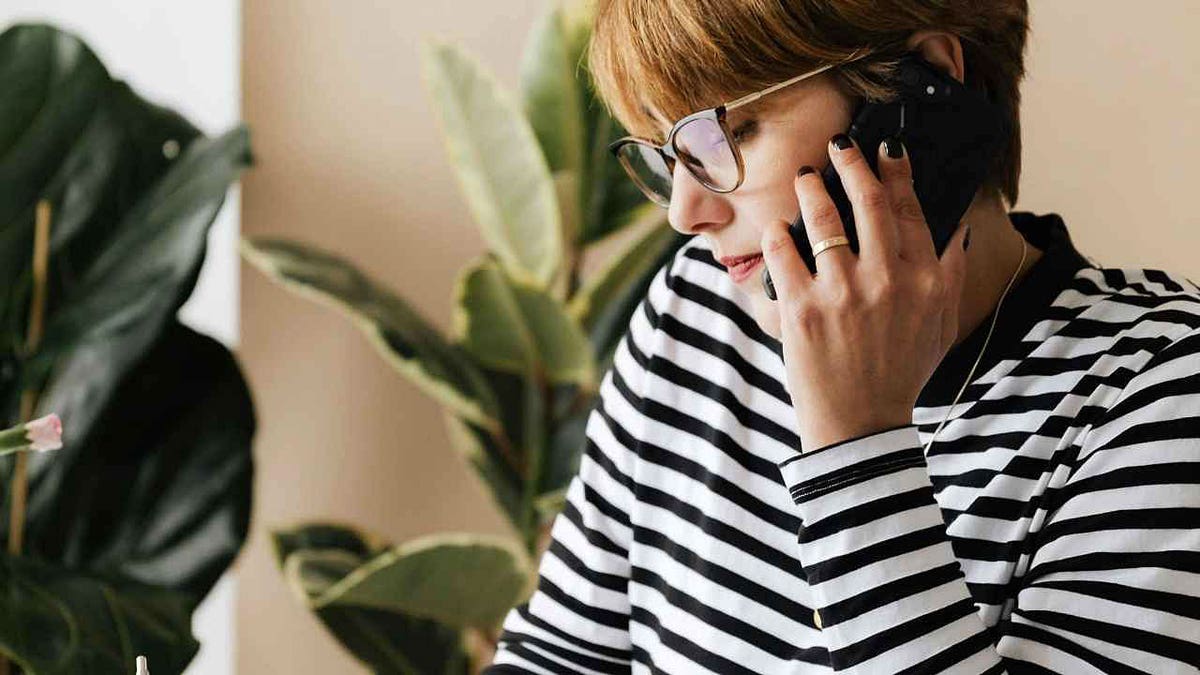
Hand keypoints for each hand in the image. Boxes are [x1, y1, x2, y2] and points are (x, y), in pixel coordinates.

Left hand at [759, 133, 969, 452]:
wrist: (860, 425)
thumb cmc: (900, 373)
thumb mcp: (940, 325)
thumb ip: (950, 275)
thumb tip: (955, 229)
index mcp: (923, 280)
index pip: (910, 210)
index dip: (897, 172)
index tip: (887, 145)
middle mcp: (886, 280)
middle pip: (868, 202)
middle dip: (852, 163)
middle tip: (839, 145)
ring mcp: (842, 293)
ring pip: (823, 220)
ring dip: (811, 189)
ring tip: (803, 177)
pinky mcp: (801, 309)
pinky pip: (783, 253)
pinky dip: (777, 234)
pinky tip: (776, 226)